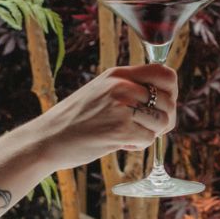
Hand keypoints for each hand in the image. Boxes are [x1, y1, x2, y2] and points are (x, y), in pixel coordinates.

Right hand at [34, 63, 177, 170]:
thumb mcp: (100, 91)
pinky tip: (120, 143)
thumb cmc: (74, 120)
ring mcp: (122, 106)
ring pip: (162, 121)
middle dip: (163, 119)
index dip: (172, 91)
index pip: (164, 73)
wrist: (47, 139)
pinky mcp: (120, 129)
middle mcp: (122, 86)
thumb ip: (128, 89)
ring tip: (128, 135)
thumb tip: (164, 99)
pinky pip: (149, 139)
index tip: (163, 104)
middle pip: (168, 101)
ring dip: (150, 133)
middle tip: (146, 128)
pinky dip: (138, 145)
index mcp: (118, 74)